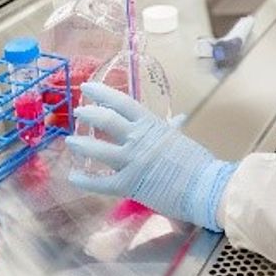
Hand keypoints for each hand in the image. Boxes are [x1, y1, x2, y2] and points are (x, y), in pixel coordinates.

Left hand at [66, 82, 237, 230]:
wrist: (205, 187)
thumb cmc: (197, 163)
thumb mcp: (180, 139)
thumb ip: (170, 129)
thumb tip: (176, 119)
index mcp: (152, 125)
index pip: (123, 103)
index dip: (103, 93)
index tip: (88, 88)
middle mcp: (138, 139)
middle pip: (106, 120)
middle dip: (89, 114)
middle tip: (78, 112)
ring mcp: (132, 161)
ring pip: (99, 149)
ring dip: (82, 144)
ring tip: (70, 140)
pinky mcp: (129, 184)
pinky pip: (100, 183)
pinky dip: (84, 180)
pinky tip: (73, 176)